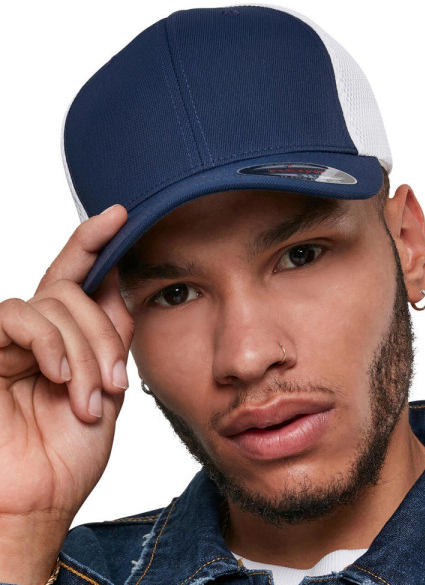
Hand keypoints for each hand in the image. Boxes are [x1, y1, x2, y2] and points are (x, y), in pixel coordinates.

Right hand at [0, 205, 132, 583]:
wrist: (39, 499)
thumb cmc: (70, 452)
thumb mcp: (106, 385)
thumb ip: (112, 335)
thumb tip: (123, 284)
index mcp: (66, 338)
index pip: (78, 277)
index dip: (94, 242)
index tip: (121, 214)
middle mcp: (36, 334)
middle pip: (75, 291)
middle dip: (104, 335)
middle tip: (113, 383)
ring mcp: (8, 342)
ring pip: (51, 303)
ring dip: (82, 349)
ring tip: (89, 396)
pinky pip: (18, 316)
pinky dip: (49, 342)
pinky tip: (59, 375)